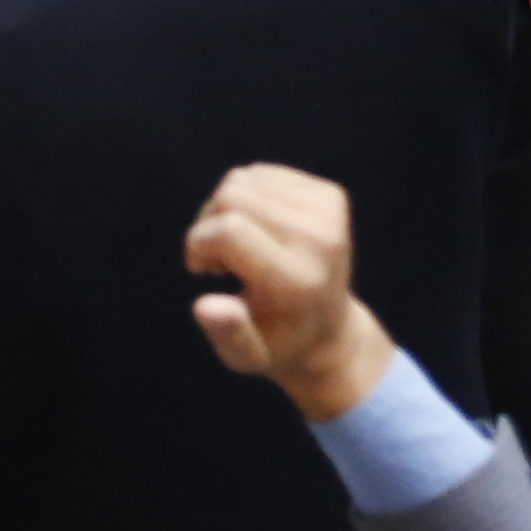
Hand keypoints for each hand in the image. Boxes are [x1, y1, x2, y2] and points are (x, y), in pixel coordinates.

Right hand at [187, 164, 396, 421]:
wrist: (330, 329)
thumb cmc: (276, 342)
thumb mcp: (245, 357)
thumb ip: (226, 333)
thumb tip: (206, 307)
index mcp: (297, 281)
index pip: (230, 231)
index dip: (198, 244)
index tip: (204, 270)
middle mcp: (319, 240)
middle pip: (231, 197)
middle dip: (208, 225)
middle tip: (219, 259)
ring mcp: (329, 212)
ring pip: (242, 179)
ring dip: (225, 209)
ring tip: (238, 244)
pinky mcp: (332, 195)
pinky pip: (261, 173)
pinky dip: (247, 196)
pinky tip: (257, 227)